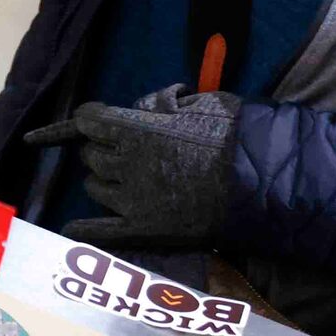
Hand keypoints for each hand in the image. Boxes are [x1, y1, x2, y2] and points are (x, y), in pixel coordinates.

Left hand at [16, 88, 239, 248]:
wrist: (264, 184)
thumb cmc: (235, 137)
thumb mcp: (201, 104)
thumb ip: (163, 105)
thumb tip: (145, 108)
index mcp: (136, 131)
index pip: (89, 120)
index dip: (90, 117)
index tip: (95, 117)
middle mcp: (127, 165)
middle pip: (92, 154)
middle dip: (101, 148)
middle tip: (119, 148)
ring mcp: (133, 201)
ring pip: (95, 187)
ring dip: (103, 180)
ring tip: (121, 179)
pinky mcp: (144, 230)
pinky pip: (102, 231)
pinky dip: (84, 229)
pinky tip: (71, 229)